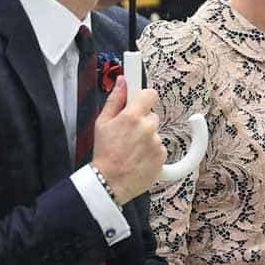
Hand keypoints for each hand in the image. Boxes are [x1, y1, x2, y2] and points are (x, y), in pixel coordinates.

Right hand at [91, 77, 165, 202]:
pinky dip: (151, 151)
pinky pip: (159, 148)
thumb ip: (115, 100)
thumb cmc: (104, 153)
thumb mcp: (102, 123)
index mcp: (132, 116)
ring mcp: (156, 142)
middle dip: (142, 121)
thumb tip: (122, 82)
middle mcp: (147, 128)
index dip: (145, 97)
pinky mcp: (162, 156)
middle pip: (152, 115)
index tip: (141, 100)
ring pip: (155, 133)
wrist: (109, 182)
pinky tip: (137, 157)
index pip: (150, 94)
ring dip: (146, 137)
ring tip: (130, 149)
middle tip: (127, 133)